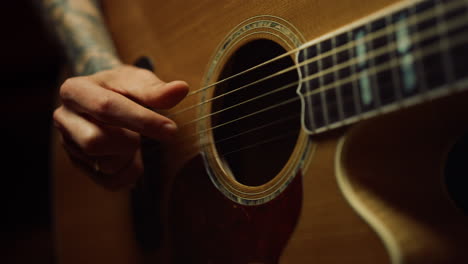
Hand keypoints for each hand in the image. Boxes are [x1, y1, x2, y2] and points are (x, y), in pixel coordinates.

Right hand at [53, 65, 188, 189]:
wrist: (104, 99)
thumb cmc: (122, 88)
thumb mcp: (137, 81)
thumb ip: (156, 89)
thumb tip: (182, 89)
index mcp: (74, 90)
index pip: (106, 108)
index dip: (141, 120)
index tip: (172, 130)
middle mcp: (63, 119)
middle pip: (96, 142)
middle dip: (128, 141)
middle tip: (138, 133)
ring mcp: (69, 145)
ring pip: (104, 164)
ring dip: (130, 155)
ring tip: (132, 139)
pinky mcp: (81, 166)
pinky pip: (111, 182)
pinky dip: (131, 172)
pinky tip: (133, 156)